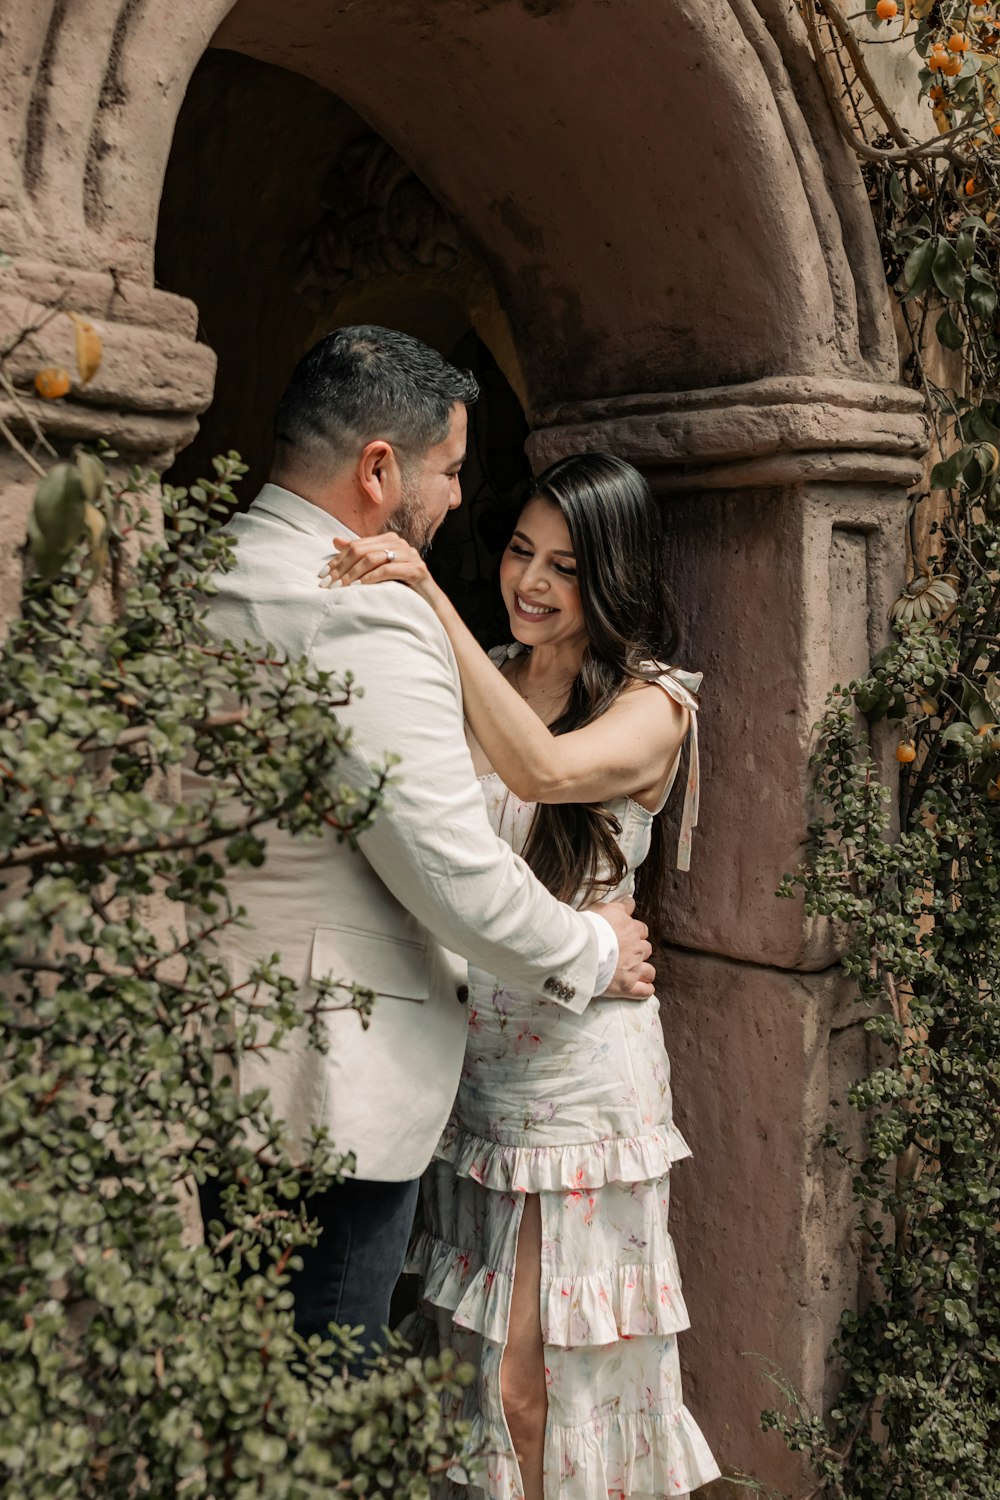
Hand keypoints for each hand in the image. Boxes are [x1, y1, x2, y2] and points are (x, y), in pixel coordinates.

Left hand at [318, 532, 441, 607]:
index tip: (322, 575)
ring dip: (353, 574)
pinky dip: (371, 578)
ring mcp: (409, 555)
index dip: (337, 560)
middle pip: (362, 550)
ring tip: (341, 588)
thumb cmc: (402, 586)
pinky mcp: (416, 569)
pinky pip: (388, 570)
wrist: (429, 604)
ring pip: (373, 558)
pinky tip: (359, 588)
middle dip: (342, 568)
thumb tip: (335, 540)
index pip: (356, 545)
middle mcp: (399, 543)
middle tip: (328, 584)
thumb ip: (359, 554)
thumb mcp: (377, 570)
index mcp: (388, 539)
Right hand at [591, 897, 655, 999]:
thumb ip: (620, 906)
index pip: (641, 928)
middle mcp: (636, 948)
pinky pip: (643, 991)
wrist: (581, 948)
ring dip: (645, 970)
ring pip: (649, 970)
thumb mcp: (603, 907)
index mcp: (630, 929)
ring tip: (636, 972)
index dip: (635, 932)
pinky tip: (645, 989)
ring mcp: (633, 968)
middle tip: (627, 953)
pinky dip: (645, 990)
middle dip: (639, 951)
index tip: (628, 934)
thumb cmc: (588, 927)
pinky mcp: (627, 986)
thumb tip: (630, 902)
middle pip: (646, 948)